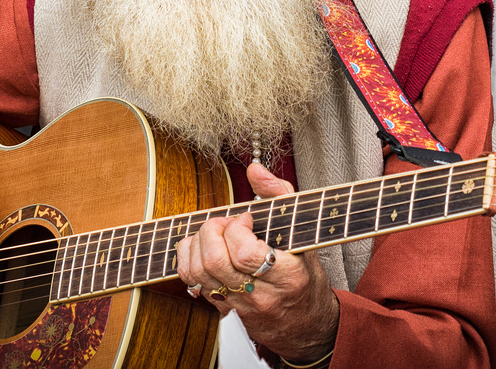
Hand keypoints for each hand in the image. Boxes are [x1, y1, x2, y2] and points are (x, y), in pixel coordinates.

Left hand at [175, 163, 338, 362]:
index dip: (237, 229)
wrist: (306, 326)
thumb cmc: (306, 275)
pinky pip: (191, 282)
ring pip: (198, 273)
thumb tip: (254, 170)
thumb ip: (280, 195)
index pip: (245, 254)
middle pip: (216, 262)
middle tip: (225, 223)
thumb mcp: (305, 234)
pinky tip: (203, 246)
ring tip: (215, 233)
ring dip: (198, 242)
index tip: (246, 219)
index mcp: (287, 276)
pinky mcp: (221, 308)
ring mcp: (238, 305)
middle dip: (212, 231)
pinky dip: (189, 256)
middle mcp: (261, 295)